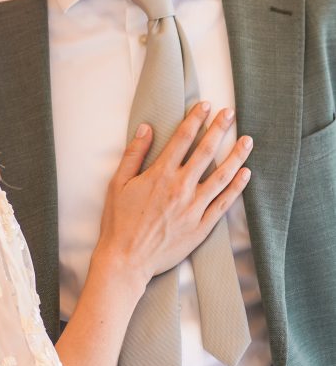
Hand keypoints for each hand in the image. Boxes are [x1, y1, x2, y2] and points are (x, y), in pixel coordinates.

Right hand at [98, 103, 251, 286]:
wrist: (126, 259)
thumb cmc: (119, 221)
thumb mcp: (118, 183)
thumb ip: (134, 154)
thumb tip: (146, 128)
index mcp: (160, 174)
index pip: (183, 139)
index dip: (195, 120)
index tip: (205, 106)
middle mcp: (181, 188)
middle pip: (206, 152)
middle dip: (219, 129)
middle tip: (230, 113)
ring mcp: (194, 208)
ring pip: (221, 176)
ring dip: (236, 156)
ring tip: (247, 141)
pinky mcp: (201, 227)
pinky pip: (224, 204)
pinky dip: (236, 188)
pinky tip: (245, 174)